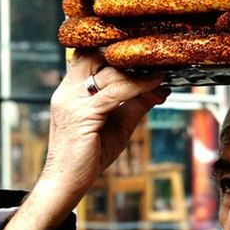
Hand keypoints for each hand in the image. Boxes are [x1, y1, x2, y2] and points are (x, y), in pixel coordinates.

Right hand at [0, 51, 168, 229]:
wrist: (66, 181)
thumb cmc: (89, 153)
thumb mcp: (118, 124)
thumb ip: (135, 103)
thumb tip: (160, 88)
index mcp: (70, 89)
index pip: (87, 55)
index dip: (112, 48)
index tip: (142, 50)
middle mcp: (68, 90)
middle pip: (95, 55)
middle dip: (125, 53)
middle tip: (155, 55)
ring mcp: (72, 101)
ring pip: (110, 72)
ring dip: (140, 70)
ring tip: (163, 70)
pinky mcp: (82, 114)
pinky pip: (115, 92)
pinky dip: (139, 85)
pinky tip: (157, 83)